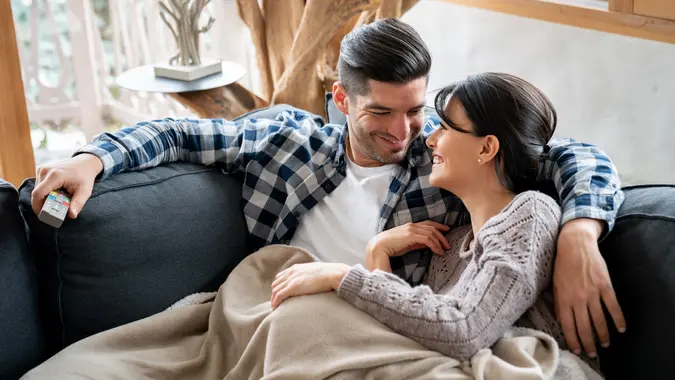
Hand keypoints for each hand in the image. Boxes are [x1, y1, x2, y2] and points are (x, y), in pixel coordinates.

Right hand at [31, 154, 102, 218]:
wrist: (85, 163)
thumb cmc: (85, 177)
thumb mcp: (85, 191)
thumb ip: (78, 203)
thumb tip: (72, 215)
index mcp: (55, 175)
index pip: (38, 194)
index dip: (38, 206)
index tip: (42, 216)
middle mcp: (45, 170)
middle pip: (37, 193)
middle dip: (43, 204)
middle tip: (52, 211)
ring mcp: (42, 168)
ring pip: (37, 189)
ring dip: (45, 197)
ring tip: (56, 201)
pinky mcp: (41, 169)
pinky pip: (39, 185)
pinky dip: (45, 192)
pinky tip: (56, 193)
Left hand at [271, 262, 349, 308]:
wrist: (332, 274)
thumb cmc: (329, 274)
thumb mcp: (316, 271)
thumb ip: (310, 275)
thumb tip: (314, 282)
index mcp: (296, 268)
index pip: (280, 277)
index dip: (278, 286)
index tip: (279, 294)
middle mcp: (291, 272)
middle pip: (275, 284)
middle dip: (274, 293)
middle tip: (277, 303)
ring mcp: (291, 279)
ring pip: (275, 290)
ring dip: (273, 299)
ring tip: (275, 308)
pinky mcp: (293, 287)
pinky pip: (278, 296)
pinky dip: (275, 302)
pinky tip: (275, 308)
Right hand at [367, 221, 449, 257]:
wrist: (378, 246)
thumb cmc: (390, 246)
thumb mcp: (406, 244)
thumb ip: (416, 242)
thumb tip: (427, 244)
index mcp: (410, 226)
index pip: (428, 223)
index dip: (438, 226)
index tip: (447, 230)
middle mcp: (412, 225)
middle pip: (432, 227)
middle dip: (442, 236)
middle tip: (448, 244)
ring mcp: (411, 230)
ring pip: (431, 233)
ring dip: (439, 242)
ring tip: (443, 250)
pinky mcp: (411, 236)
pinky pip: (427, 239)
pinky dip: (434, 245)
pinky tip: (437, 251)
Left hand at [553, 218, 625, 357]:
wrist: (574, 244)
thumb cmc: (562, 265)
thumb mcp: (555, 285)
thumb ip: (559, 303)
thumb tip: (562, 321)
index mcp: (563, 298)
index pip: (568, 325)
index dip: (573, 339)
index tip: (577, 349)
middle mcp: (577, 298)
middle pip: (584, 326)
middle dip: (588, 342)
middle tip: (592, 353)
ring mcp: (592, 292)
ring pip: (599, 319)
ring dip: (603, 334)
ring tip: (605, 344)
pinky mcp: (604, 285)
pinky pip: (613, 306)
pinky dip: (618, 319)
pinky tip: (621, 328)